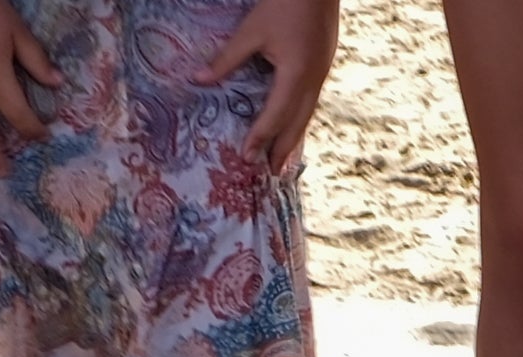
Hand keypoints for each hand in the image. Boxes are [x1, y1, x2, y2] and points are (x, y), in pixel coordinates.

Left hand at [206, 0, 339, 170]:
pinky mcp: (325, 64)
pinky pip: (312, 100)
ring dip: (295, 137)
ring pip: (308, 114)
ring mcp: (322, 72)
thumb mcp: (252, 30)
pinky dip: (301, 117)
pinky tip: (293, 124)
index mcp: (295, 74)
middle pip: (297, 123)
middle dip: (283, 150)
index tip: (247, 158)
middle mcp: (313, 79)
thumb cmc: (284, 2)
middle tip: (271, 174)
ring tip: (283, 159)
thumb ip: (226, 59)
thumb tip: (197, 80)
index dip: (260, 138)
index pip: (275, 116)